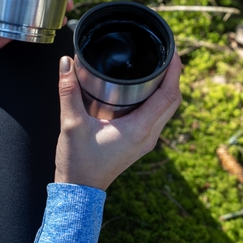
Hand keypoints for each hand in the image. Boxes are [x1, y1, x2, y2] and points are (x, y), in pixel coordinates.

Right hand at [54, 54, 182, 190]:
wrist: (79, 191)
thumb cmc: (78, 163)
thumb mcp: (71, 124)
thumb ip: (68, 91)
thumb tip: (66, 63)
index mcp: (139, 130)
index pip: (168, 96)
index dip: (175, 72)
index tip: (173, 51)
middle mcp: (148, 136)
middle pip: (173, 101)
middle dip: (174, 75)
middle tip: (167, 53)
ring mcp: (146, 141)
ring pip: (167, 109)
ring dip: (167, 87)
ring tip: (159, 66)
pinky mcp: (139, 142)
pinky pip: (157, 116)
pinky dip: (158, 99)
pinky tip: (146, 88)